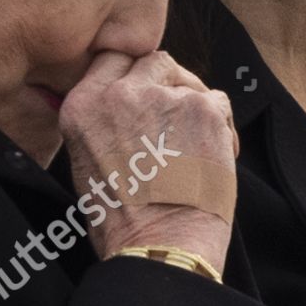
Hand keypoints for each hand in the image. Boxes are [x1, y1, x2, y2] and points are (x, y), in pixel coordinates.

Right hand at [60, 50, 238, 270]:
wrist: (158, 247)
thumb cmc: (124, 221)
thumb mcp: (90, 162)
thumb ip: (105, 122)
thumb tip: (134, 104)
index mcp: (83, 105)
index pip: (112, 58)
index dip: (135, 74)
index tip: (148, 93)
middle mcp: (119, 93)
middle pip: (153, 62)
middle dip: (169, 84)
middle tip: (178, 119)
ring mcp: (162, 97)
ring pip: (189, 83)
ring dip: (196, 108)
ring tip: (196, 150)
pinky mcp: (202, 109)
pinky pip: (219, 102)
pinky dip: (222, 127)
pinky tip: (216, 158)